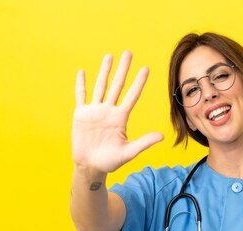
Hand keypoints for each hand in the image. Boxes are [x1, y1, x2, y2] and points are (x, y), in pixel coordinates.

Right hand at [72, 51, 162, 173]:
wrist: (91, 166)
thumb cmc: (110, 161)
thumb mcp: (129, 152)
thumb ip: (144, 143)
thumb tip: (162, 136)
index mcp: (121, 118)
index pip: (132, 96)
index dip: (139, 83)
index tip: (146, 69)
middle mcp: (109, 111)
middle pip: (117, 85)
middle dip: (123, 69)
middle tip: (128, 53)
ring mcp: (95, 111)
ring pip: (100, 86)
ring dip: (104, 71)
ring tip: (109, 56)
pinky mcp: (81, 114)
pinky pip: (81, 96)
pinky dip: (81, 84)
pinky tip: (83, 72)